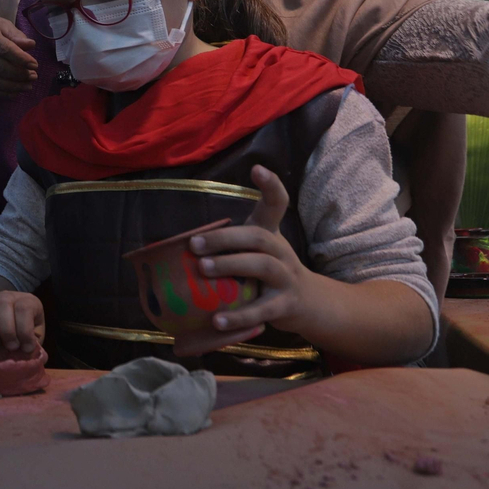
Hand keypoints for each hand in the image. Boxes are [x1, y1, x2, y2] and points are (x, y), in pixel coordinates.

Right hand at [0, 14, 38, 96]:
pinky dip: (1, 92)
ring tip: (27, 86)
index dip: (21, 59)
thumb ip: (16, 35)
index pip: (5, 49)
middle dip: (19, 74)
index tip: (34, 65)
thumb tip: (31, 45)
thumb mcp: (1, 23)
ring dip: (12, 86)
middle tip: (33, 76)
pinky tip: (14, 92)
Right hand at [0, 290, 44, 353]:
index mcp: (27, 301)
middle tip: (10, 347)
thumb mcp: (35, 337)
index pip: (24, 308)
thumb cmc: (25, 335)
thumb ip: (32, 342)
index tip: (26, 348)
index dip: (25, 330)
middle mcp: (7, 296)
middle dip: (7, 329)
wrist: (13, 326)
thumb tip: (26, 351)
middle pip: (3, 302)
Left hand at [186, 166, 316, 347]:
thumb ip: (229, 246)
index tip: (256, 168)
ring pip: (262, 266)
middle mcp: (281, 251)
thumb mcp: (256, 253)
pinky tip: (217, 320)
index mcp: (271, 234)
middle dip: (224, 238)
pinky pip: (262, 310)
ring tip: (203, 269)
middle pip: (258, 236)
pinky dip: (238, 316)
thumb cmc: (270, 274)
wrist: (311, 304)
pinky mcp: (286, 305)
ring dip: (231, 265)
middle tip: (194, 244)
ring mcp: (287, 277)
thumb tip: (177, 246)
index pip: (276, 204)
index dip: (270, 185)